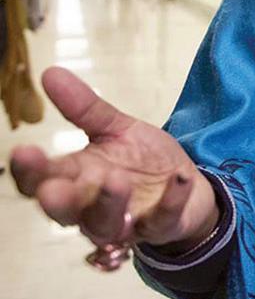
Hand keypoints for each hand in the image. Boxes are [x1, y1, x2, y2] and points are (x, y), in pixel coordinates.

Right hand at [9, 67, 217, 251]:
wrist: (188, 186)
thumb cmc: (141, 161)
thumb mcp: (116, 129)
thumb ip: (85, 109)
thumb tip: (50, 72)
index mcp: (76, 179)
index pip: (41, 181)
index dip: (29, 171)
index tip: (23, 152)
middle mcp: (93, 207)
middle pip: (66, 211)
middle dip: (57, 201)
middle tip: (51, 189)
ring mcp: (126, 222)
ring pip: (107, 224)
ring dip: (110, 203)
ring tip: (116, 179)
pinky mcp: (161, 226)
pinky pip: (162, 220)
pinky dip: (171, 200)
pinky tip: (179, 179)